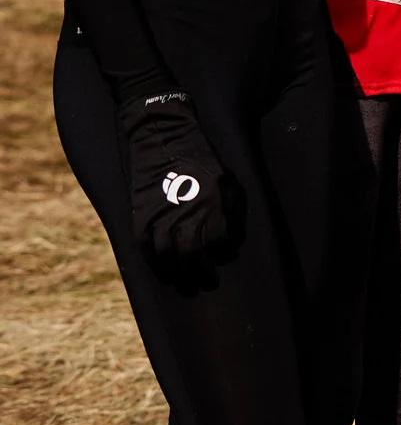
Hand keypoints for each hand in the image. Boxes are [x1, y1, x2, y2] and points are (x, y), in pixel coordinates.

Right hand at [119, 91, 231, 269]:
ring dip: (178, 276)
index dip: (224, 254)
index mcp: (212, 204)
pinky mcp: (141, 216)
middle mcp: (186, 213)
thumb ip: (234, 215)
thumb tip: (232, 245)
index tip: (224, 257)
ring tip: (186, 285)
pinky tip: (164, 274)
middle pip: (193, 256)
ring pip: (168, 258)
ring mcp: (161, 216)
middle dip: (202, 275)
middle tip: (208, 283)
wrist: (165, 140)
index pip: (219, 243)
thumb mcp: (230, 183)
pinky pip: (146, 249)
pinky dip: (155, 265)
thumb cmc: (204, 163)